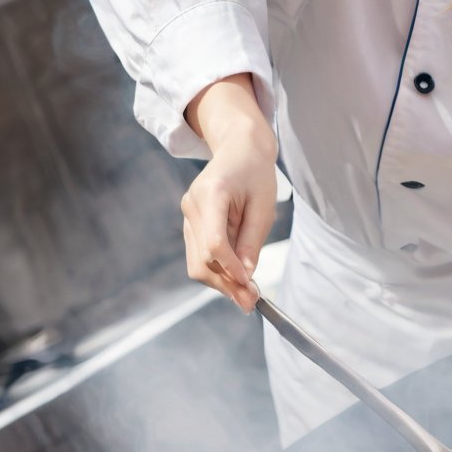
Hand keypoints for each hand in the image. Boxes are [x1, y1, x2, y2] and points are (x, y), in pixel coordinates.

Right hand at [180, 74, 277, 311]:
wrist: (239, 148)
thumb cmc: (257, 173)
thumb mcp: (264, 207)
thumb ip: (252, 241)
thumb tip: (245, 276)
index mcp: (212, 194)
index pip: (214, 243)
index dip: (231, 269)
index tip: (249, 286)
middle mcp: (192, 205)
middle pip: (202, 258)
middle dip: (226, 284)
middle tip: (251, 302)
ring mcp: (188, 214)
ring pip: (197, 262)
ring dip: (221, 282)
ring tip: (246, 296)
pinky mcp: (191, 221)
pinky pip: (199, 254)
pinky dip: (217, 269)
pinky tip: (237, 279)